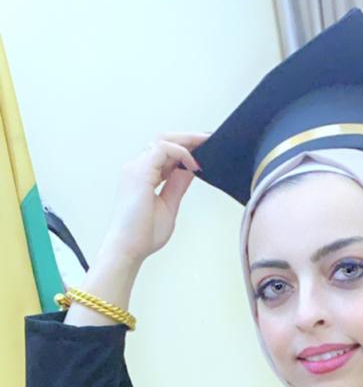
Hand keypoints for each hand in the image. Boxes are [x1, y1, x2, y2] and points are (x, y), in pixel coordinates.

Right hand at [98, 131, 209, 266]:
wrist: (128, 248)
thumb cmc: (143, 234)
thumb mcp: (170, 204)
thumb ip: (178, 185)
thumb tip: (191, 170)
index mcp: (144, 176)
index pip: (166, 153)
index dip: (186, 149)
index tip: (205, 150)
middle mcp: (138, 167)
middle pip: (164, 141)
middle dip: (189, 138)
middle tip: (210, 139)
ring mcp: (136, 167)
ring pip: (163, 140)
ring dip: (186, 140)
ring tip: (206, 144)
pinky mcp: (139, 171)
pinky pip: (163, 149)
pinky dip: (181, 152)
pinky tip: (194, 164)